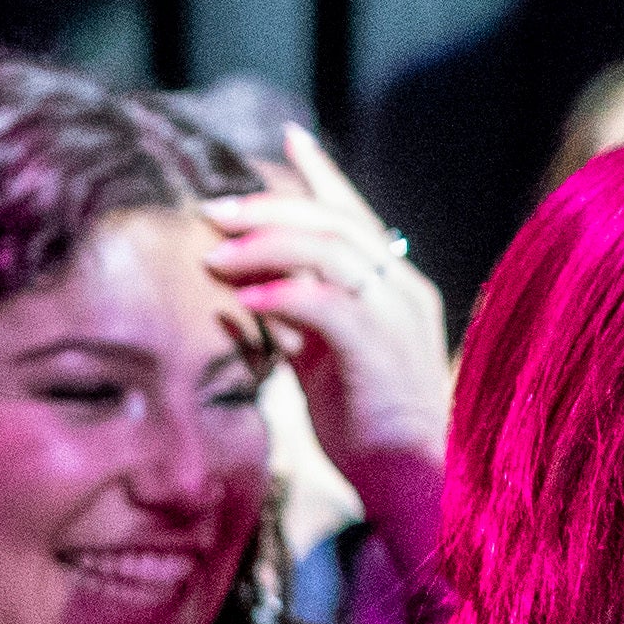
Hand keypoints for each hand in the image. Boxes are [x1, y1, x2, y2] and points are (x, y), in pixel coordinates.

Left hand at [198, 126, 450, 557]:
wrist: (410, 486)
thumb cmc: (366, 429)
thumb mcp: (324, 364)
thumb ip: (299, 322)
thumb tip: (254, 293)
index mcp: (392, 287)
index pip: (353, 216)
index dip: (320, 175)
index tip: (287, 138)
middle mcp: (400, 289)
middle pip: (332, 221)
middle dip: (268, 206)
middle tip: (214, 209)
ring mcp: (394, 316)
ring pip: (329, 250)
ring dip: (264, 245)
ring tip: (215, 254)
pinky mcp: (378, 349)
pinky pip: (325, 302)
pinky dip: (280, 294)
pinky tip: (242, 301)